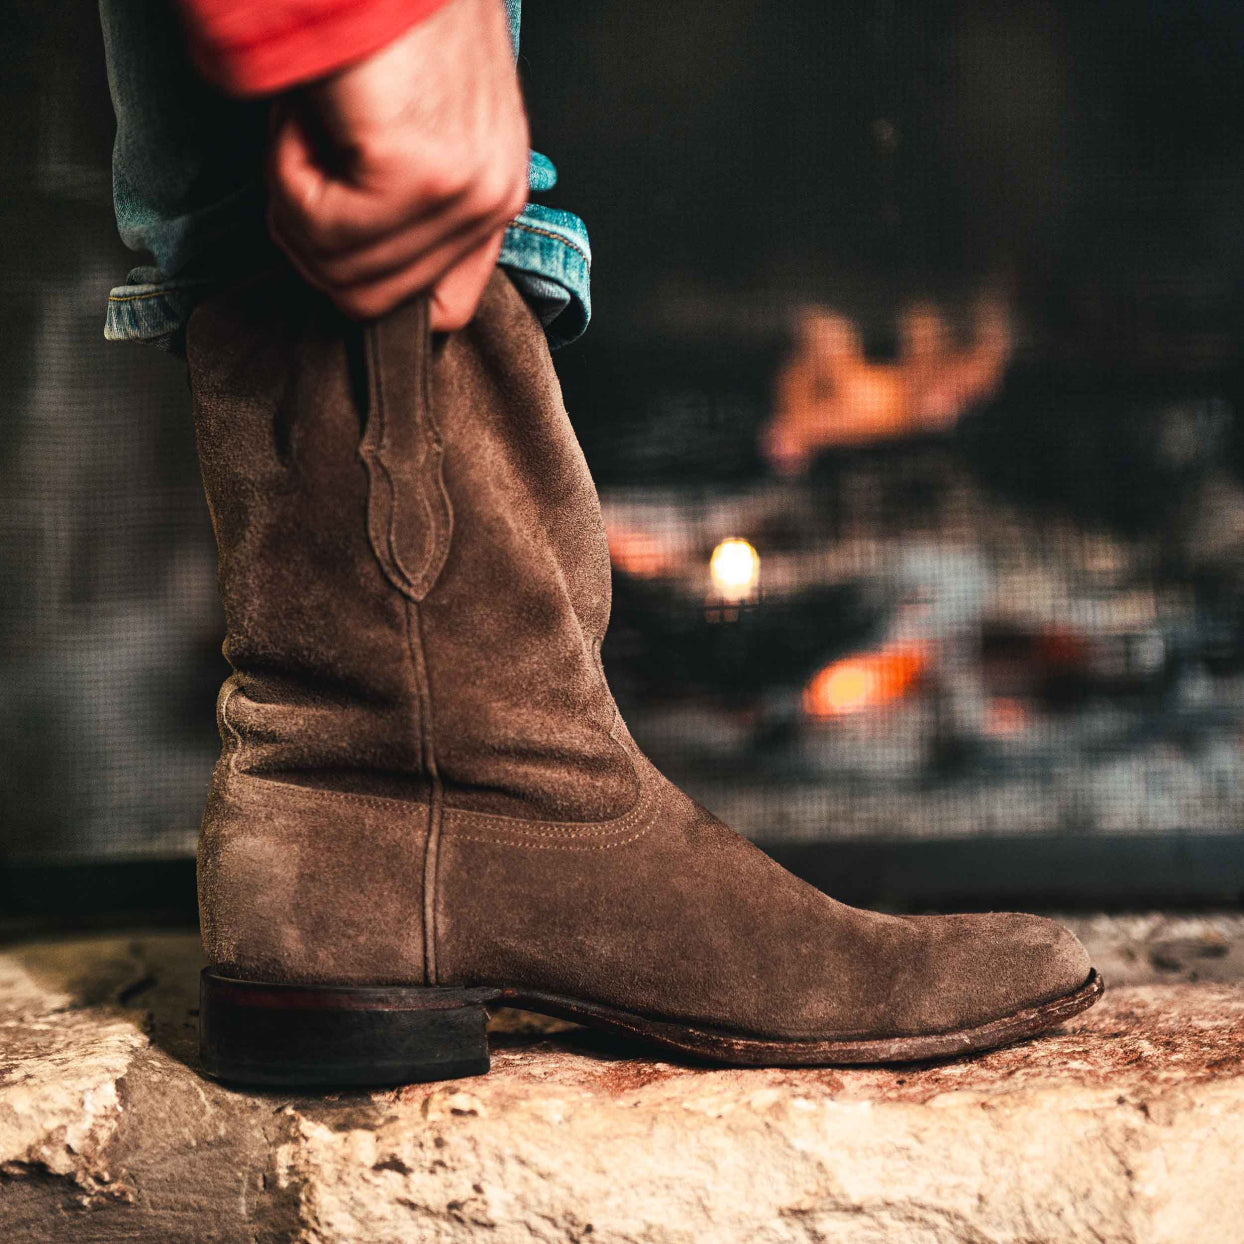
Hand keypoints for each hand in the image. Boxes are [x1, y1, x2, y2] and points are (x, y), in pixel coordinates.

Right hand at [266, 0, 527, 326]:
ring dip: (294, 196)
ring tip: (313, 126)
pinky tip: (310, 114)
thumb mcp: (417, 123)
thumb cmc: (383, 16)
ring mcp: (460, 191)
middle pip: (373, 300)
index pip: (446, 309)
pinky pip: (317, 224)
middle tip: (307, 158)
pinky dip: (285, 167)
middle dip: (313, 238)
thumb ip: (406, 199)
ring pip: (338, 271)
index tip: (336, 235)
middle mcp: (491, 199)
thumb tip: (357, 262)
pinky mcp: (415, 174)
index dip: (374, 286)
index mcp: (496, 192)